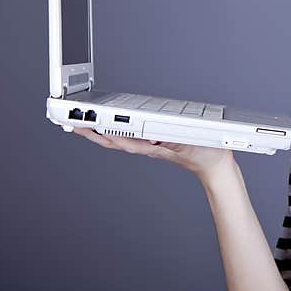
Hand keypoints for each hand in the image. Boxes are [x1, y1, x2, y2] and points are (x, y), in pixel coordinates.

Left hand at [72, 127, 235, 185]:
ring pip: (121, 139)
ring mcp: (152, 146)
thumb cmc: (206, 155)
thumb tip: (155, 135)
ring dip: (102, 131)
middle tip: (73, 123)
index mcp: (154, 146)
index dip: (101, 131)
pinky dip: (119, 131)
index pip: (121, 139)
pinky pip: (132, 137)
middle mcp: (149, 146)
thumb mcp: (192, 144)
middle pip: (115, 139)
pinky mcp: (158, 143)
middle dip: (93, 132)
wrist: (216, 167)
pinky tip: (114, 126)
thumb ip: (174, 140)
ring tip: (86, 124)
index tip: (83, 124)